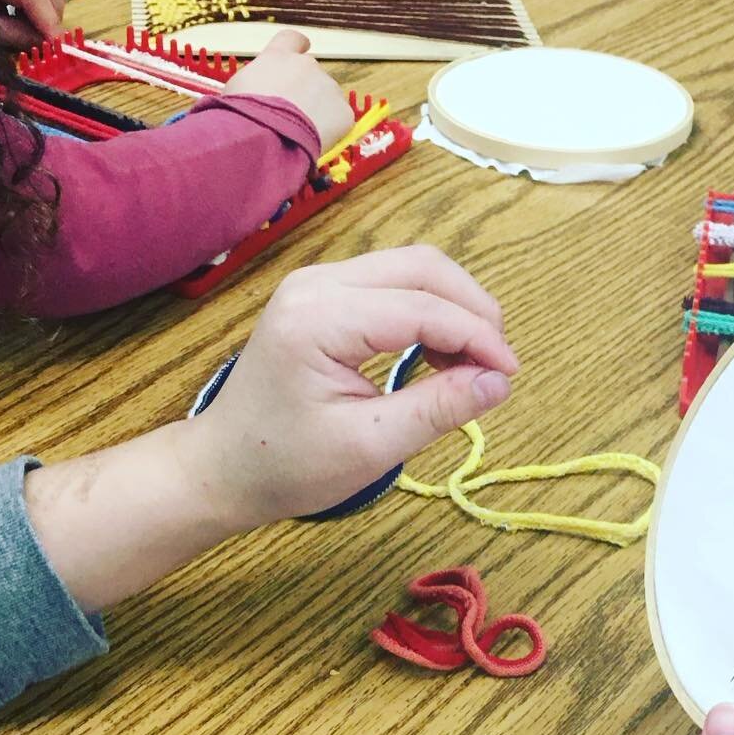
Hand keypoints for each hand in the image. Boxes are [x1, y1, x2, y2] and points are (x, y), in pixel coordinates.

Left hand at [180, 246, 518, 532]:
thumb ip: (437, 409)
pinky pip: (393, 282)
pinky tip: (441, 354)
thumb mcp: (369, 447)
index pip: (421, 307)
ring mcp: (318, 282)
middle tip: (499, 365)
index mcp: (319, 318)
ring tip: (473, 363)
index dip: (477, 337)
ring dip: (455, 307)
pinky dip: (430, 310)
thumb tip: (499, 383)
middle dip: (473, 310)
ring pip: (412, 268)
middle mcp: (317, 283)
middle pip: (422, 267)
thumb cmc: (286, 465)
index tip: (510, 377)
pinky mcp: (324, 294)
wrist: (223, 467)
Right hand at [222, 26, 354, 151]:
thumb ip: (256, 82)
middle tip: (292, 113)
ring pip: (327, 96)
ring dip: (318, 110)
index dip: (297, 48)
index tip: (299, 53)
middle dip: (305, 89)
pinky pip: (339, 120)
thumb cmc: (241, 115)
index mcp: (278, 56)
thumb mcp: (238, 88)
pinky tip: (314, 141)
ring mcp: (328, 87)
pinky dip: (331, 130)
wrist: (264, 137)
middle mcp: (307, 65)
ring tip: (300, 132)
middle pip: (311, 73)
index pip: (293, 39)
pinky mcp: (343, 112)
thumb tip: (258, 91)